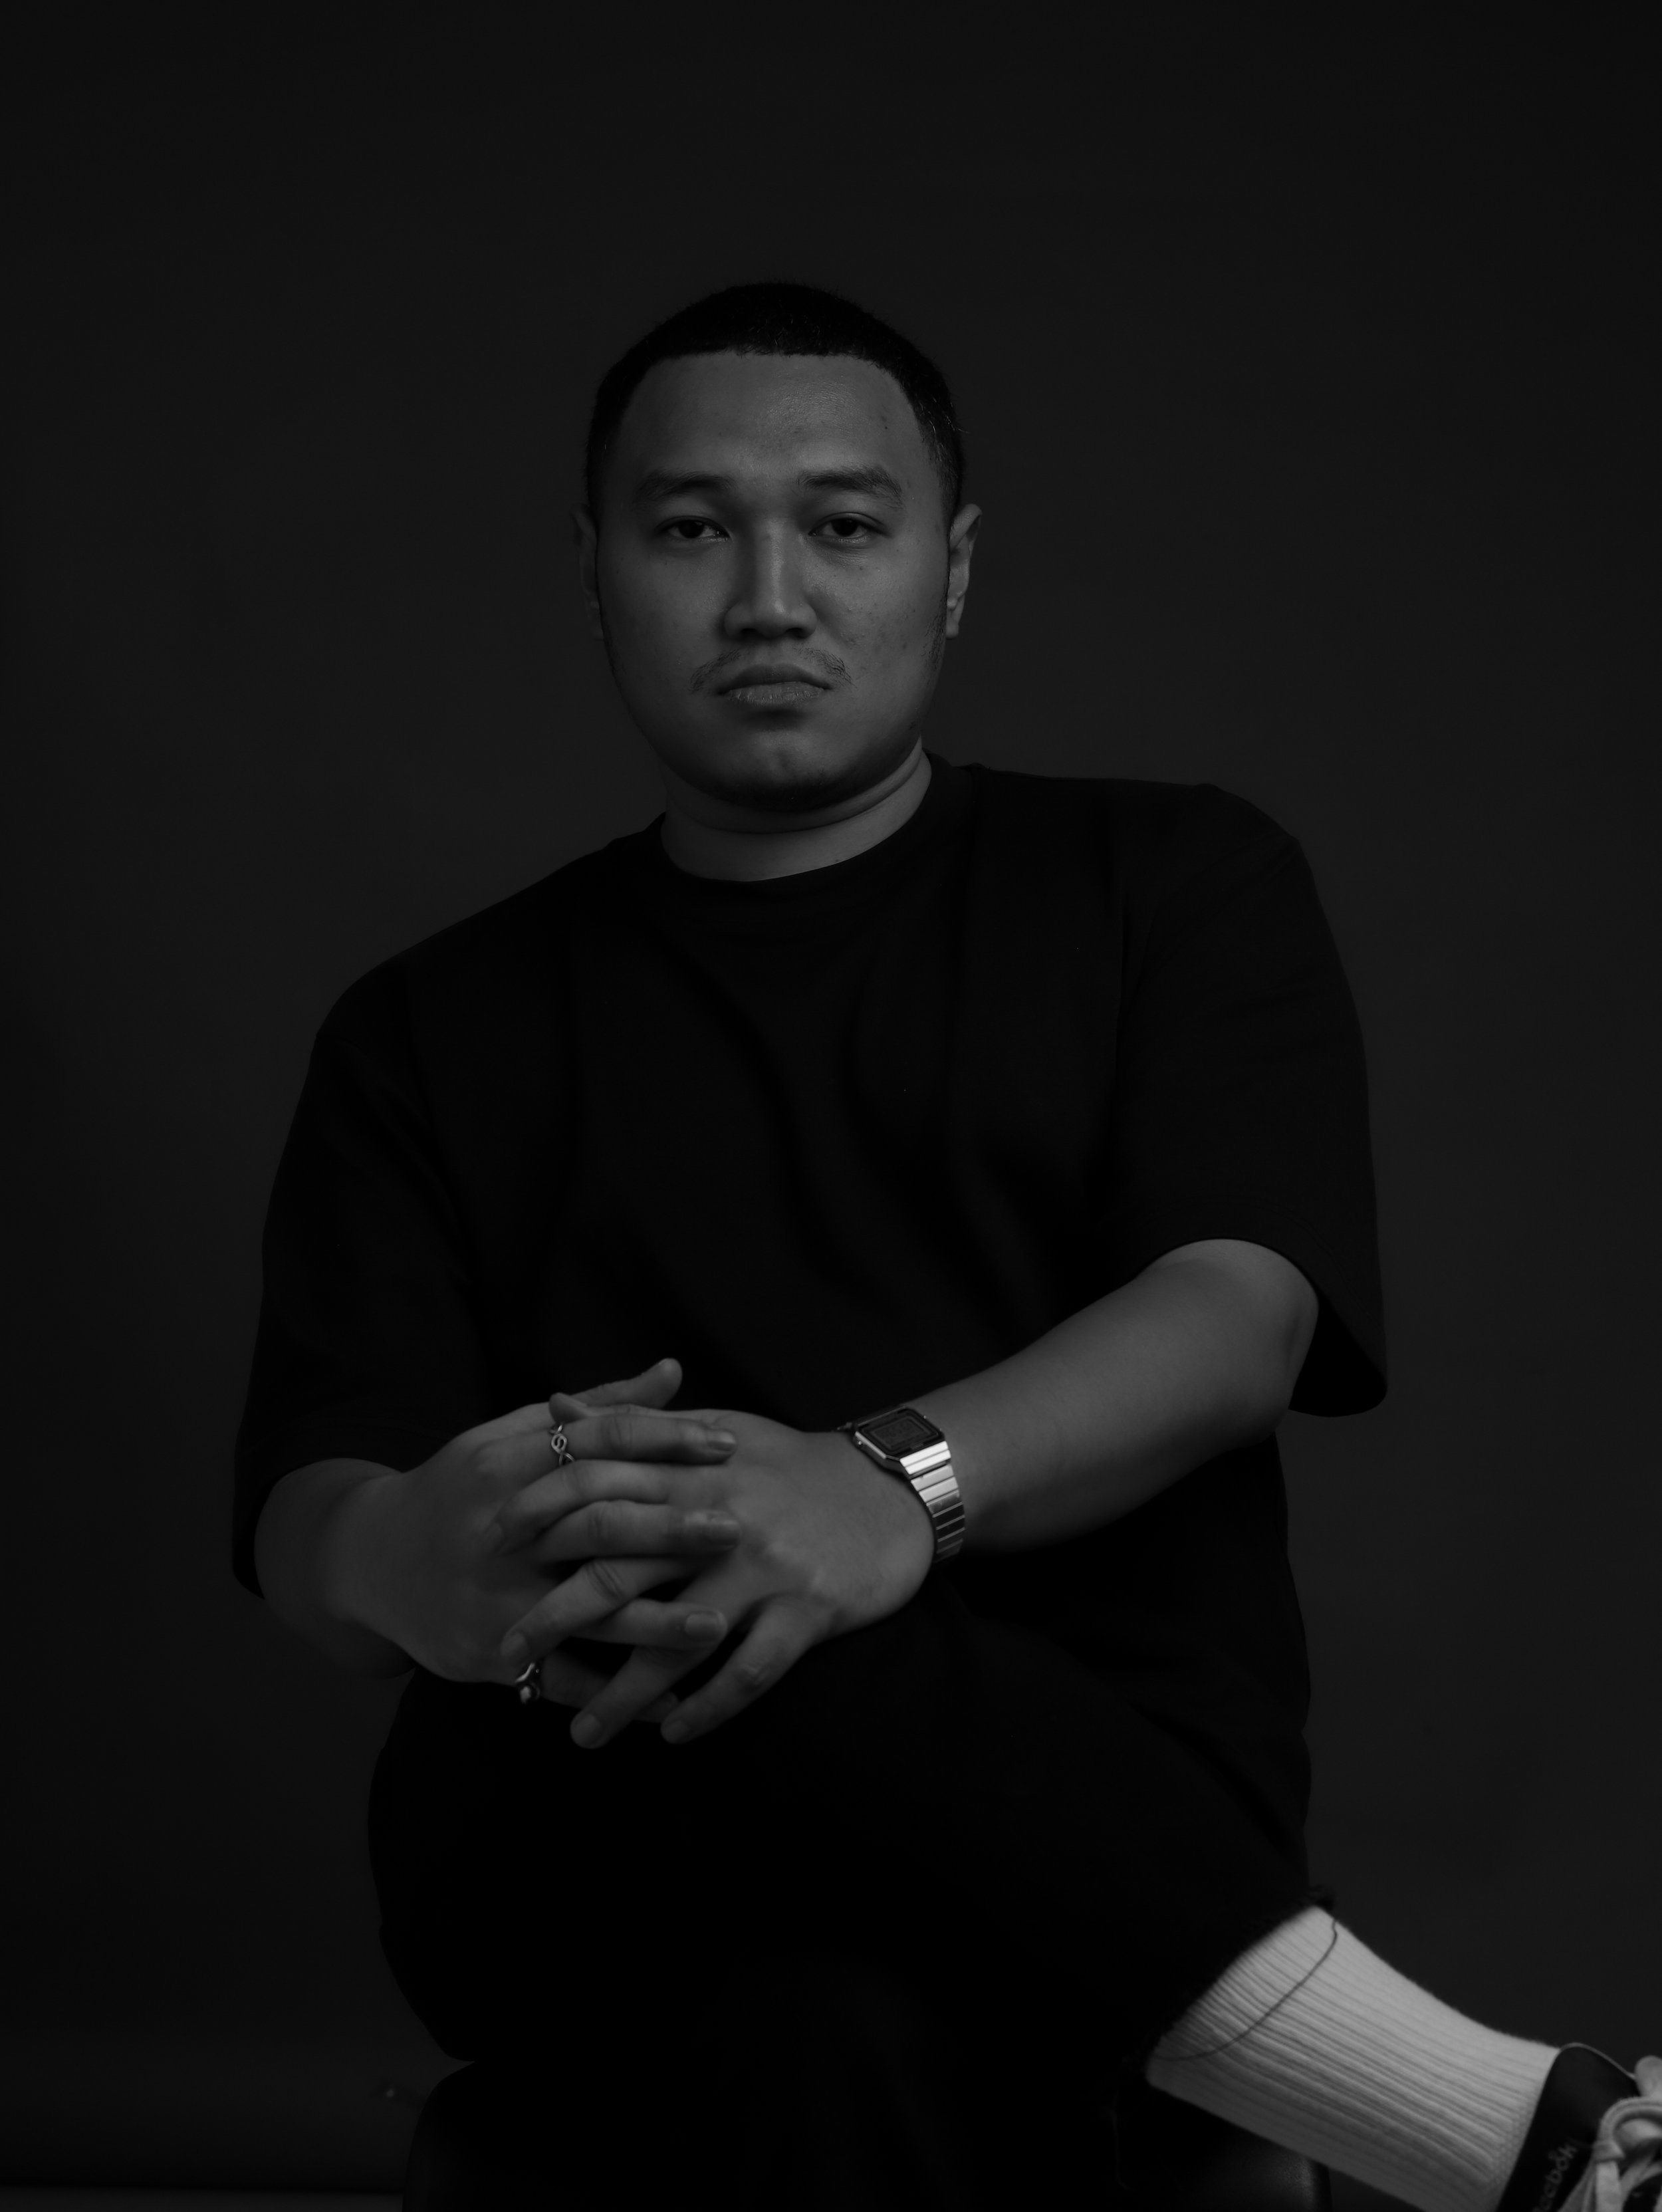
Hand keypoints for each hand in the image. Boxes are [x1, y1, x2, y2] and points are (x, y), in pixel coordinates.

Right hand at [335, 1360, 744, 1693]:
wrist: (370, 1560)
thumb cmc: (461, 1488)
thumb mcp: (510, 1436)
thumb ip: (596, 1409)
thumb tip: (674, 1371)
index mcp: (507, 1464)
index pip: (598, 1444)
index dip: (665, 1441)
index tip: (727, 1446)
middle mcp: (501, 1532)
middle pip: (596, 1526)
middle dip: (670, 1529)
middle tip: (738, 1530)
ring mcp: (494, 1597)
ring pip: (585, 1610)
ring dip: (656, 1622)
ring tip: (721, 1624)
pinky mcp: (490, 1653)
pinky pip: (563, 1678)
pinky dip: (618, 1694)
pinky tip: (672, 1700)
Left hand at [495, 1409, 935, 1748]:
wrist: (893, 1488)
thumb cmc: (792, 1462)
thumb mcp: (714, 1426)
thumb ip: (632, 1425)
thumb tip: (550, 1405)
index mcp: (692, 1468)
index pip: (596, 1488)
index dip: (538, 1520)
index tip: (488, 1552)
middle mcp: (719, 1518)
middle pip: (618, 1569)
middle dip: (555, 1617)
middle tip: (507, 1654)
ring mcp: (763, 1569)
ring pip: (676, 1638)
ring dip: (622, 1692)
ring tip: (580, 1733)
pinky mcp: (807, 1611)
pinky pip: (747, 1671)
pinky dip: (707, 1707)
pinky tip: (673, 1735)